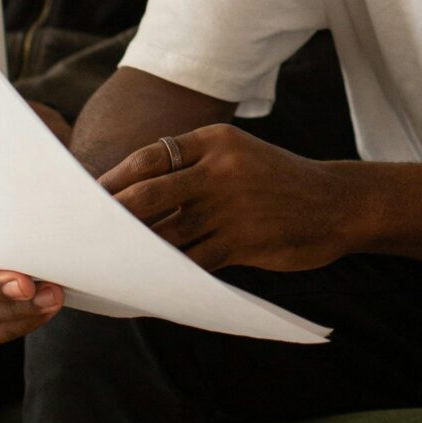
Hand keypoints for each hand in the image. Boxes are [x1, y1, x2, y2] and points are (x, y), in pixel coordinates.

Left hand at [100, 128, 362, 273]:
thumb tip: (134, 196)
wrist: (337, 203)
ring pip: (166, 233)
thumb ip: (194, 168)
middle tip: (83, 235)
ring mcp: (231, 206)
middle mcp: (220, 169)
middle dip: (110, 218)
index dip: (115, 179)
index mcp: (216, 140)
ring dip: (134, 252)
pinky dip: (166, 275)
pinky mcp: (243, 241)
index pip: (150, 157)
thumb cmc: (277, 182)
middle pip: (147, 194)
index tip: (88, 198)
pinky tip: (149, 282)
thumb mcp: (239, 156)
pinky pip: (193, 262)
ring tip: (108, 264)